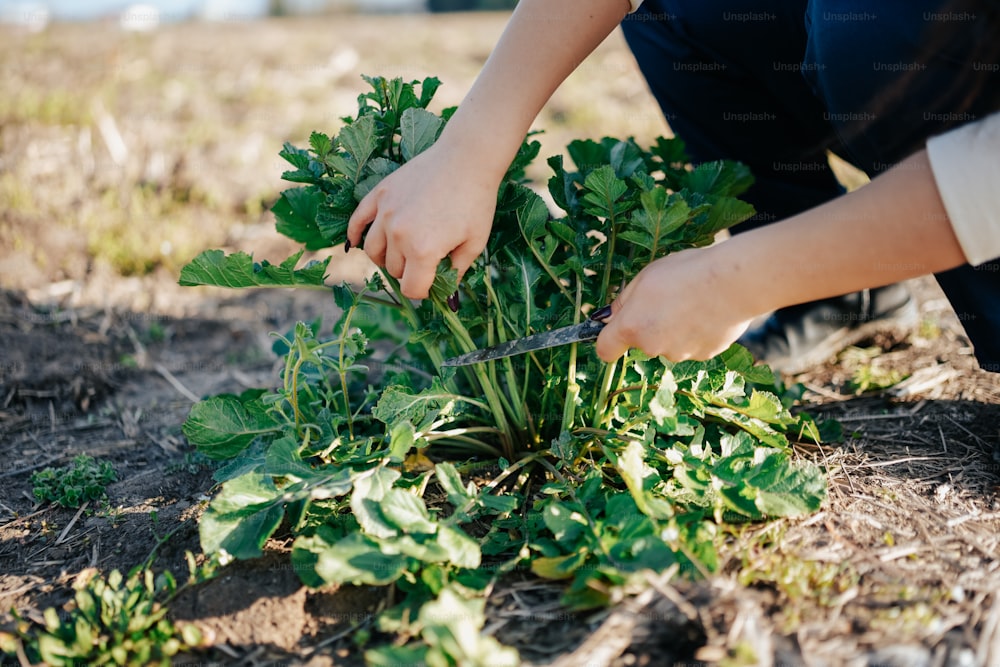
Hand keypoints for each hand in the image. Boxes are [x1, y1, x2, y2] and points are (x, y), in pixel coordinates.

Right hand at [346, 142, 498, 298]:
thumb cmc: (476, 201)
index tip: (431, 285)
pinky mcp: (380, 194)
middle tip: (425, 262)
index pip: (411, 288)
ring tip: (400, 255)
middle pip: (393, 269)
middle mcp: (399, 234)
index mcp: (423, 251)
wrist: (466, 158)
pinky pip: (358, 221)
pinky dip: (355, 235)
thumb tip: (446, 295)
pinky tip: (356, 244)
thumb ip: (456, 272)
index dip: (423, 291)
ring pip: (374, 250)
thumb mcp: (474, 243)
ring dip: (386, 258)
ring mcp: (386, 213)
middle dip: (409, 271)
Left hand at [595, 246, 756, 361]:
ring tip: (692, 301)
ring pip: (669, 343)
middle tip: (666, 299)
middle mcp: (652, 346)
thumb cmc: (685, 272)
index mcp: (631, 327)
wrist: (732, 282)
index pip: (605, 350)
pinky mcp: (704, 355)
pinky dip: (696, 332)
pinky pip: (693, 344)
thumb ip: (624, 302)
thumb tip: (612, 315)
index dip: (608, 340)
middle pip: (642, 342)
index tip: (613, 330)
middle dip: (649, 326)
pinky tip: (707, 311)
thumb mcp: (644, 277)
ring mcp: (679, 353)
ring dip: (674, 329)